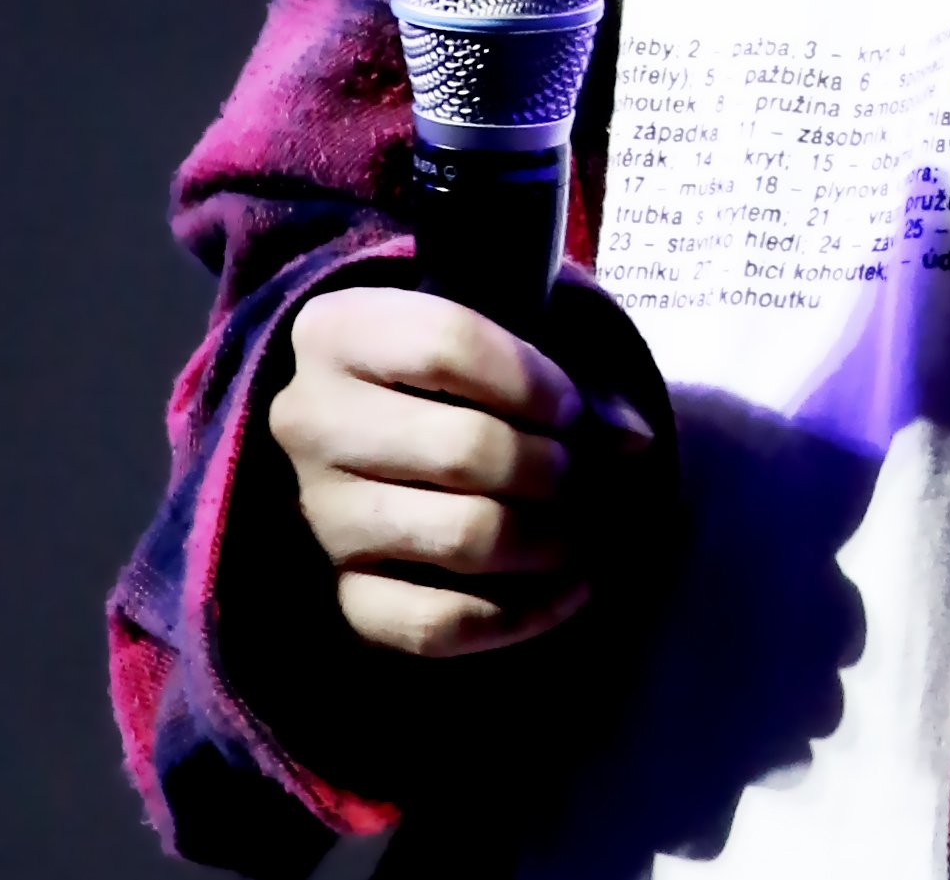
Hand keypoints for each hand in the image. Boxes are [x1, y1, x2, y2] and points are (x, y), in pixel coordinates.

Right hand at [269, 285, 650, 658]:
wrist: (357, 420)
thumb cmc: (439, 368)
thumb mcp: (483, 338)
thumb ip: (558, 378)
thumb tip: (633, 441)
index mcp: (337, 331)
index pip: (446, 346)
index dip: (531, 379)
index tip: (570, 406)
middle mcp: (309, 421)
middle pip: (459, 450)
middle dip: (546, 465)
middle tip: (576, 471)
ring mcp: (319, 515)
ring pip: (457, 538)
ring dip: (542, 539)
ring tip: (578, 529)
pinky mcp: (337, 593)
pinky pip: (433, 624)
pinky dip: (517, 617)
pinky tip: (569, 592)